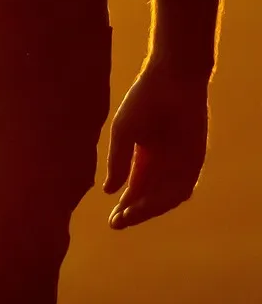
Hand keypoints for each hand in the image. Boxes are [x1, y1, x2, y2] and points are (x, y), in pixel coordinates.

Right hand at [104, 59, 211, 229]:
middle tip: (118, 223)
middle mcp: (164, 164)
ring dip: (149, 208)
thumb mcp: (123, 133)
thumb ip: (118, 162)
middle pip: (150, 197)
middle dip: (134, 211)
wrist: (171, 81)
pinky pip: (183, 187)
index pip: (135, 188)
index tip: (111, 220)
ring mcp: (180, 164)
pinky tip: (150, 204)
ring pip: (166, 196)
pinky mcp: (195, 160)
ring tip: (130, 215)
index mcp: (144, 156)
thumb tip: (109, 191)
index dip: (124, 205)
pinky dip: (167, 198)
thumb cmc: (143, 101)